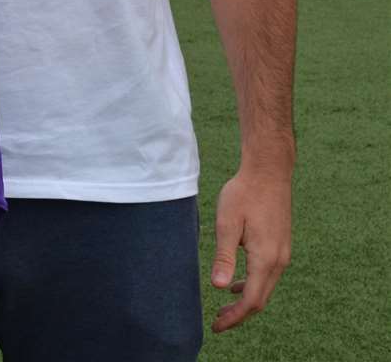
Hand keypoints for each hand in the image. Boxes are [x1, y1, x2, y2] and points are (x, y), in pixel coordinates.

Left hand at [210, 167, 291, 331]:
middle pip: (261, 298)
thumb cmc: (244, 193)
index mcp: (265, 258)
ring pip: (265, 287)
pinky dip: (253, 284)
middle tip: (217, 322)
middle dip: (239, 314)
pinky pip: (268, 274)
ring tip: (223, 307)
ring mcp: (282, 253)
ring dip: (246, 299)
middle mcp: (279, 261)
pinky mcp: (281, 246)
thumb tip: (220, 287)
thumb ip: (224, 256)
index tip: (216, 326)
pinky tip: (237, 283)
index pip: (252, 300)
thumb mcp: (227, 223)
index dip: (235, 317)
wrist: (268, 172)